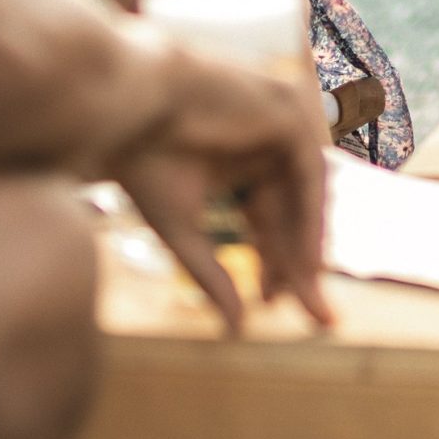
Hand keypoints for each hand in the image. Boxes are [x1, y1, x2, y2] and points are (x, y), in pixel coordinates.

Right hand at [117, 45, 331, 333]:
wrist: (124, 111)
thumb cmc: (141, 161)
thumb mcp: (184, 231)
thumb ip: (214, 277)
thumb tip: (236, 331)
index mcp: (243, 160)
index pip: (273, 218)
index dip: (277, 263)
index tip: (271, 306)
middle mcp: (268, 140)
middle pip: (295, 211)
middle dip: (302, 264)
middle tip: (314, 316)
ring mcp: (281, 119)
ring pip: (308, 194)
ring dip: (309, 245)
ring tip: (305, 294)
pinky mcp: (287, 108)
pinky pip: (310, 171)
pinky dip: (309, 214)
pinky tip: (304, 257)